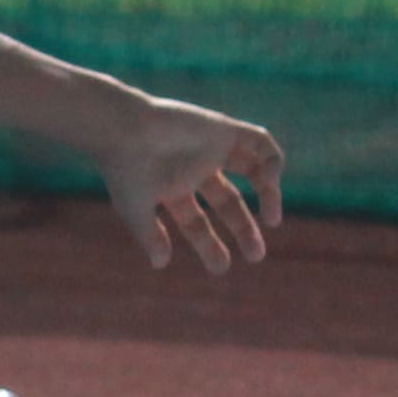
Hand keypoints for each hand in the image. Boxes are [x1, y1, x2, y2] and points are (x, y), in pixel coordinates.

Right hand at [99, 94, 284, 273]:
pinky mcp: (223, 129)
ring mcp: (211, 148)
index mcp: (172, 189)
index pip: (197, 223)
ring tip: (273, 221)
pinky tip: (269, 183)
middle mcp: (195, 169)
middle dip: (243, 229)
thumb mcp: (136, 211)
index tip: (222, 267)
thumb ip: (150, 236)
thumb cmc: (125, 170)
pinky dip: (272, 161)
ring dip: (268, 195)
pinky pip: (260, 142)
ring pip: (251, 171)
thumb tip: (160, 264)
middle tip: (256, 256)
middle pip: (228, 203)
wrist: (124, 128)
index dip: (210, 246)